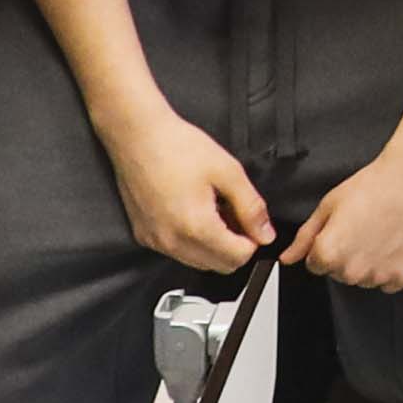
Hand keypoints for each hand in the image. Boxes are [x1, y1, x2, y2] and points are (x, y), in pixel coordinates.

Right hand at [106, 102, 272, 275]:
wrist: (137, 136)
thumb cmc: (177, 147)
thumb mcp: (228, 171)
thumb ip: (251, 207)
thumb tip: (265, 234)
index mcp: (196, 227)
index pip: (238, 258)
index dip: (252, 240)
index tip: (252, 222)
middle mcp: (172, 241)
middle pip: (219, 266)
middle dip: (234, 246)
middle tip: (234, 214)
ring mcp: (155, 241)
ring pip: (198, 262)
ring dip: (213, 245)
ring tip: (213, 210)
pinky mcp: (143, 235)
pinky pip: (176, 252)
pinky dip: (191, 241)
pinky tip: (193, 212)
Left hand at [288, 141, 402, 293]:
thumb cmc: (374, 185)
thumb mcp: (329, 205)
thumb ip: (305, 237)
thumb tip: (288, 257)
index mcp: (328, 253)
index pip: (315, 264)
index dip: (326, 245)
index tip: (342, 228)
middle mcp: (351, 271)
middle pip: (339, 273)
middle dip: (346, 255)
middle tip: (363, 227)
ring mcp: (379, 276)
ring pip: (364, 279)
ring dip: (368, 263)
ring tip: (382, 233)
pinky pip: (388, 282)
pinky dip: (390, 268)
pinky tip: (395, 243)